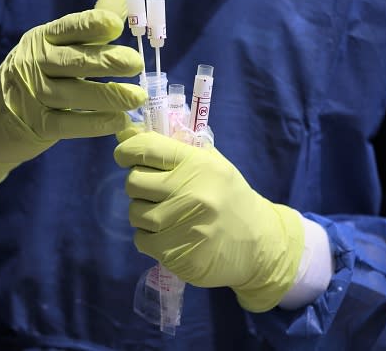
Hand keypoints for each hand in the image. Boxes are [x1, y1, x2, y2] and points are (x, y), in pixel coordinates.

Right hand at [0, 0, 145, 183]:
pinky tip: (119, 120)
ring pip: (73, 94)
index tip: (115, 25)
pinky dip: (95, 123)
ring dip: (107, 95)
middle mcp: (35, 64)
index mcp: (44, 38)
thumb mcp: (56, 44)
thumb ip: (92, 23)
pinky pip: (68, 124)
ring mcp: (33, 96)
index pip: (69, 28)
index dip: (91, 25)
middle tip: (136, 63)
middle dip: (106, 61)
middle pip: (73, 61)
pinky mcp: (36, 125)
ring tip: (136, 97)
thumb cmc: (39, 73)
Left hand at [114, 131, 304, 311]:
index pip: (145, 147)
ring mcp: (183, 224)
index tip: (125, 156)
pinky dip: (149, 238)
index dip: (127, 150)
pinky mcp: (176, 253)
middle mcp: (191, 191)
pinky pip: (141, 240)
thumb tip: (125, 133)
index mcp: (198, 163)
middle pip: (133, 182)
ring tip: (167, 215)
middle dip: (139, 186)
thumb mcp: (211, 164)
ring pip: (135, 213)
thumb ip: (172, 147)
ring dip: (144, 213)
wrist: (259, 245)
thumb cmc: (229, 198)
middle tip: (156, 191)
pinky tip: (170, 235)